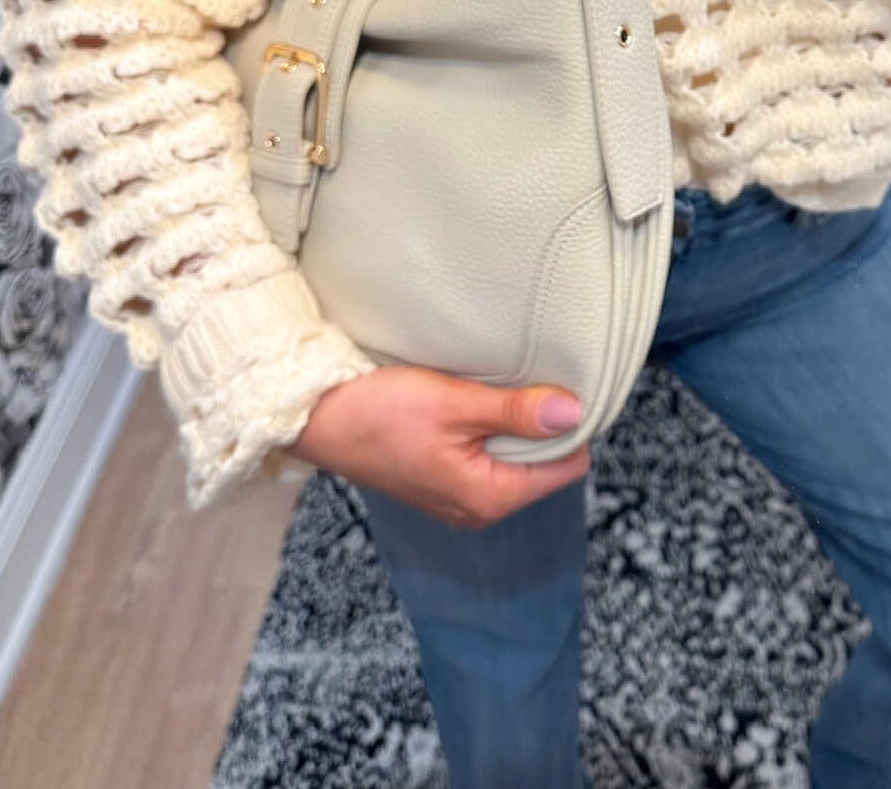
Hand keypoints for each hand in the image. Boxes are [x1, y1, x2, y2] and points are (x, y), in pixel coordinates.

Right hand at [287, 367, 590, 528]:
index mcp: (489, 497)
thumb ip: (515, 411)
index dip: (567, 425)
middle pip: (543, 464)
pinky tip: (468, 405)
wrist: (318, 420)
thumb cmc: (381, 412)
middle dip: (538, 425)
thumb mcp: (454, 403)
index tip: (551, 389)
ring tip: (487, 392)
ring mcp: (460, 498)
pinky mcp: (443, 481)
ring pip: (515, 458)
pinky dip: (486, 430)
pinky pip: (487, 457)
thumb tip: (572, 412)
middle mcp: (479, 508)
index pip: (566, 466)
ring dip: (510, 425)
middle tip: (516, 383)